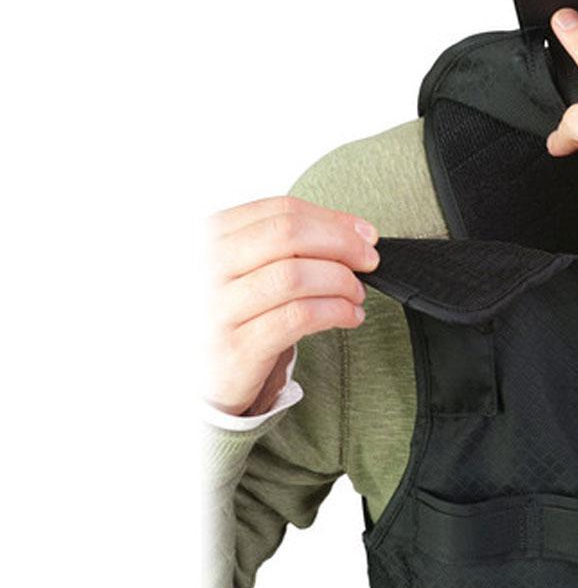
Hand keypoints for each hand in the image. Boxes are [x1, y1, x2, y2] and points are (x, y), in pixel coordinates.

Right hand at [204, 195, 379, 415]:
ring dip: (340, 281)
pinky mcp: (234, 346)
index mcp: (209, 236)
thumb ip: (292, 242)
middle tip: (368, 261)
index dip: (332, 220)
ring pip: (295, 275)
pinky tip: (348, 316)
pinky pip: (298, 317)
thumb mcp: (250, 267)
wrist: (198, 377)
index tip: (365, 234)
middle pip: (287, 234)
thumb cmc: (234, 312)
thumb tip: (358, 231)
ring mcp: (215, 307)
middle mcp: (204, 266)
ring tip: (355, 294)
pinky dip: (335, 311)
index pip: (280, 210)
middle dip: (341, 245)